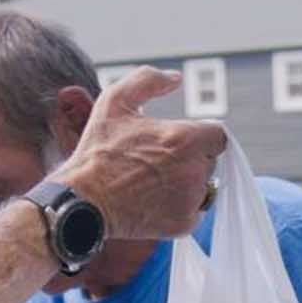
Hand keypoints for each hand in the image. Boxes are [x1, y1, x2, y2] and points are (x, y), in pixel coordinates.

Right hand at [58, 68, 224, 241]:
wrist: (82, 202)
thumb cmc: (97, 151)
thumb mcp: (115, 101)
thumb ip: (149, 80)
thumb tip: (176, 78)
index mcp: (184, 139)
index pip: (218, 134)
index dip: (200, 135)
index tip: (178, 140)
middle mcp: (194, 170)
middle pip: (211, 160)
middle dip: (193, 158)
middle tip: (159, 161)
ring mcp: (191, 200)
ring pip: (205, 186)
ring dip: (188, 182)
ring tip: (154, 181)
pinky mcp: (184, 224)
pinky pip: (195, 211)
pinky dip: (181, 206)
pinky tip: (154, 200)